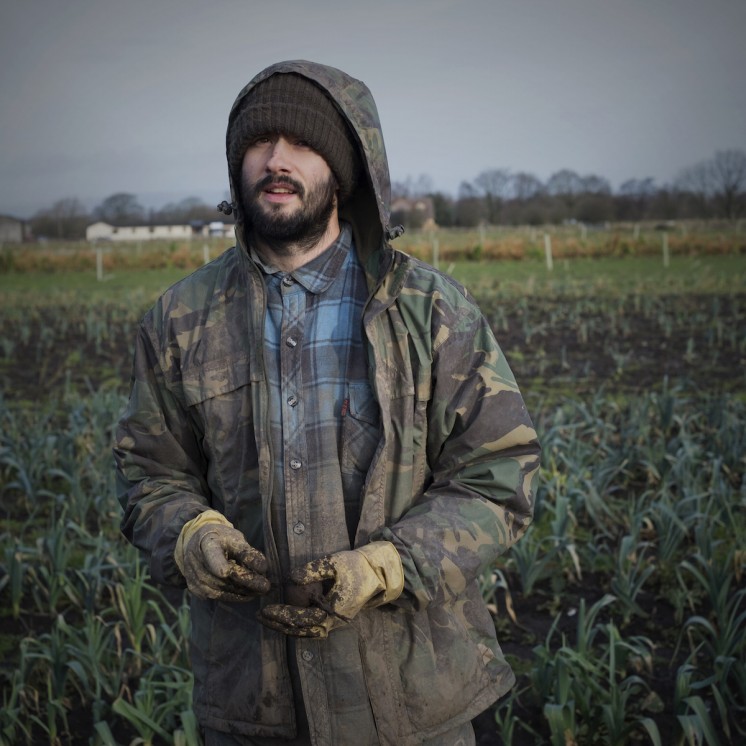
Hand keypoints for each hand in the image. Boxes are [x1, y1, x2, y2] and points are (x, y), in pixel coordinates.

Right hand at [175, 511, 269, 601]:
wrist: (198, 541)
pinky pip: (214, 596)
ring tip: (258, 592)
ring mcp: (192, 575)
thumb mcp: (234, 537)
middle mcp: (195, 560)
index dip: (225, 568)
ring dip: (240, 593)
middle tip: (265, 586)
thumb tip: (263, 568)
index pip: (214, 556)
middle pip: (221, 577)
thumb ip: (247, 551)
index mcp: (207, 541)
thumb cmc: (221, 538)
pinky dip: (231, 597)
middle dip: (246, 582)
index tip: (242, 574)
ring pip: (218, 590)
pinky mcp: (193, 587)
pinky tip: (245, 595)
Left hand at [259, 541, 402, 637]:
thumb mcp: (335, 563)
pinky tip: (285, 618)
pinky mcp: (334, 618)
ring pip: (306, 632)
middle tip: (260, 616)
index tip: (266, 609)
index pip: (301, 618)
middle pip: (301, 631)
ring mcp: (334, 622)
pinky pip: (312, 628)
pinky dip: (297, 626)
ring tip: (269, 619)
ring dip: (287, 628)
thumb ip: (313, 570)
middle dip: (279, 625)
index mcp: (332, 611)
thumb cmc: (356, 566)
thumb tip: (291, 578)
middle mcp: (332, 622)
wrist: (377, 573)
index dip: (282, 615)